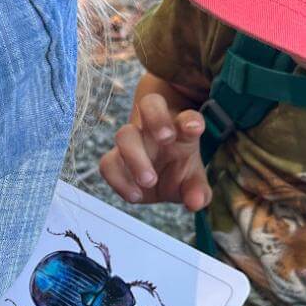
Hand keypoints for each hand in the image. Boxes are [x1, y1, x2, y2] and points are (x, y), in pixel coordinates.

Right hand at [99, 93, 210, 209]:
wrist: (158, 183)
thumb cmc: (179, 174)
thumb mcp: (193, 185)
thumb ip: (198, 192)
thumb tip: (196, 202)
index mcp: (180, 130)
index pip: (186, 116)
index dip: (190, 119)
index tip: (194, 128)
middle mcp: (154, 129)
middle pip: (150, 104)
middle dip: (157, 119)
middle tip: (166, 140)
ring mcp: (133, 142)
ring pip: (124, 134)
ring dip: (135, 156)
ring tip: (150, 181)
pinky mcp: (115, 161)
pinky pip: (108, 164)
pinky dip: (119, 180)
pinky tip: (136, 195)